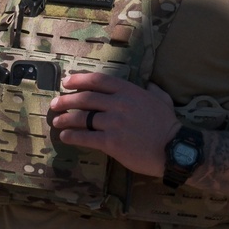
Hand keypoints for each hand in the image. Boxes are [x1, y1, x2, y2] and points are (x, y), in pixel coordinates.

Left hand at [49, 72, 178, 176]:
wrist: (173, 149)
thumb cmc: (168, 124)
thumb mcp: (161, 99)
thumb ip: (152, 89)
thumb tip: (149, 83)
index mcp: (129, 91)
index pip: (98, 80)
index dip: (79, 80)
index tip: (66, 82)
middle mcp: (118, 104)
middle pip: (85, 98)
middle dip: (66, 100)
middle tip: (55, 103)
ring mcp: (114, 123)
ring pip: (82, 118)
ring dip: (66, 118)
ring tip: (56, 121)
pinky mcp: (111, 142)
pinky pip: (86, 138)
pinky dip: (73, 136)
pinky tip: (65, 136)